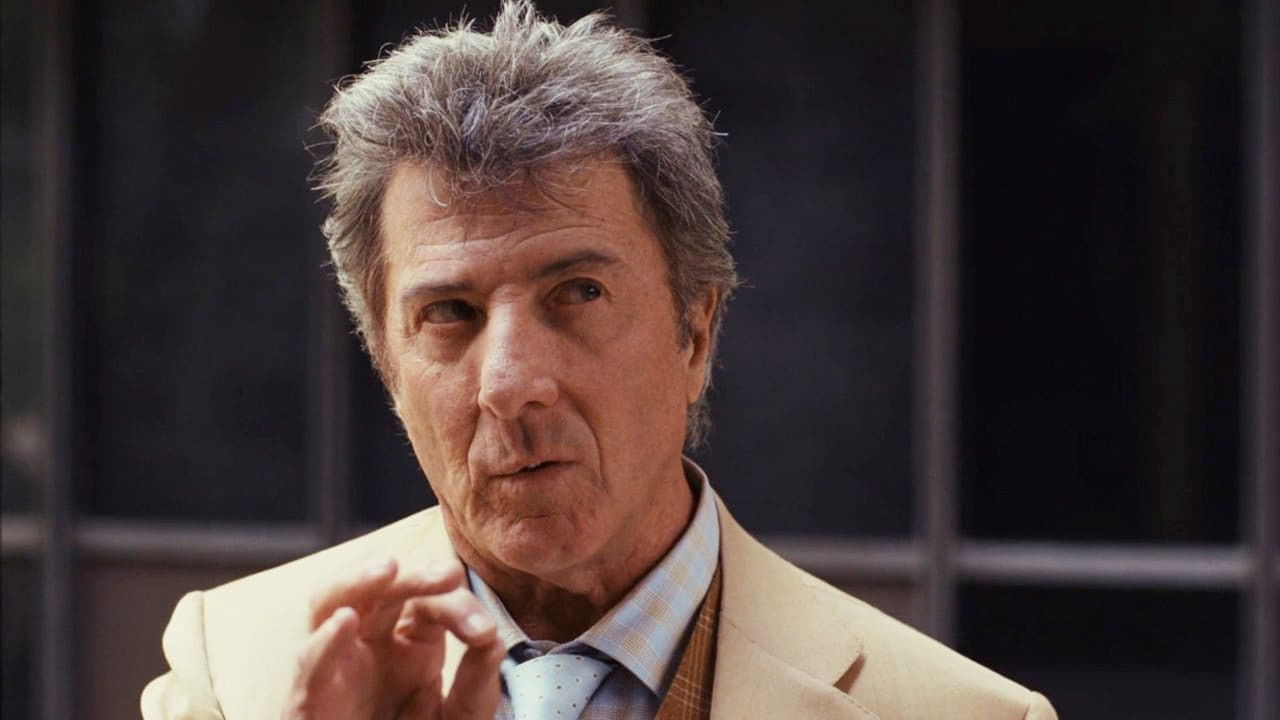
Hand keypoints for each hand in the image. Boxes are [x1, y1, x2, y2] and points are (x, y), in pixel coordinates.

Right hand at [283, 558, 504, 719]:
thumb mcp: (459, 717)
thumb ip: (476, 684)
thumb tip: (494, 641)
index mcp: (411, 643)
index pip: (430, 604)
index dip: (457, 607)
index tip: (484, 632)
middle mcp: (371, 645)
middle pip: (381, 590)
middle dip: (415, 576)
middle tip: (449, 573)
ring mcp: (336, 668)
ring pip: (330, 605)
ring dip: (357, 582)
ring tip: (388, 569)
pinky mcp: (309, 702)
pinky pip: (309, 666)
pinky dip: (323, 642)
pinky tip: (344, 620)